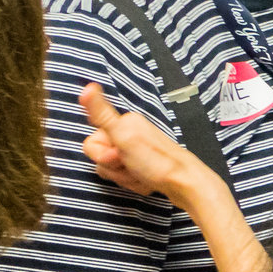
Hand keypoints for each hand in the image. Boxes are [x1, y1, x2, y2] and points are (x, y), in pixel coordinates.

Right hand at [81, 82, 215, 205]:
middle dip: (115, 169)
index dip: (102, 156)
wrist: (185, 183)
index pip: (90, 144)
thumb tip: (87, 87)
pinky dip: (135, 183)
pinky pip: (127, 178)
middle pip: (101, 158)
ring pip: (113, 170)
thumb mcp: (123, 136)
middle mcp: (130, 133)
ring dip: (126, 178)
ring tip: (142, 175)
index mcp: (123, 122)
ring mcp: (137, 151)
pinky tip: (147, 181)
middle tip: (132, 167)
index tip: (119, 156)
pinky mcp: (144, 165)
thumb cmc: (155, 161)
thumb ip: (102, 114)